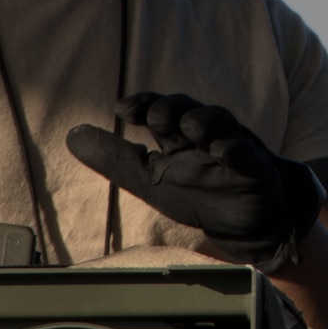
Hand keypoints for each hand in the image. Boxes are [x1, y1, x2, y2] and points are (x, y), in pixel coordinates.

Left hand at [66, 92, 324, 269]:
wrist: (246, 223)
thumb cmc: (198, 192)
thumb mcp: (151, 179)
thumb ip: (115, 159)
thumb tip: (72, 135)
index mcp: (180, 136)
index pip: (161, 110)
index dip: (145, 104)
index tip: (123, 110)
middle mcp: (207, 135)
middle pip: (191, 110)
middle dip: (174, 110)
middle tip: (156, 117)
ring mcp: (233, 149)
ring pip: (221, 125)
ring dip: (205, 122)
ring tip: (190, 127)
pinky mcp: (255, 169)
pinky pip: (247, 155)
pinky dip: (235, 150)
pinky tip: (222, 151)